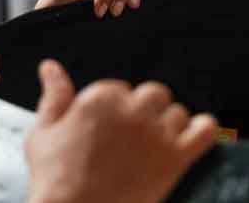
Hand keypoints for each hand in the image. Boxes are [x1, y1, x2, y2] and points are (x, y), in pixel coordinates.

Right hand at [26, 60, 217, 202]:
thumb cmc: (55, 180)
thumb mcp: (43, 133)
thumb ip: (54, 95)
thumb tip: (50, 68)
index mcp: (101, 99)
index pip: (121, 88)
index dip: (116, 109)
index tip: (109, 129)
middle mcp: (133, 111)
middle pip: (155, 94)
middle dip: (146, 111)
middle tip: (132, 137)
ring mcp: (156, 134)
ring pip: (177, 112)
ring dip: (169, 126)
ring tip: (152, 147)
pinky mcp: (175, 158)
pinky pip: (205, 131)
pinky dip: (203, 129)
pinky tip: (192, 136)